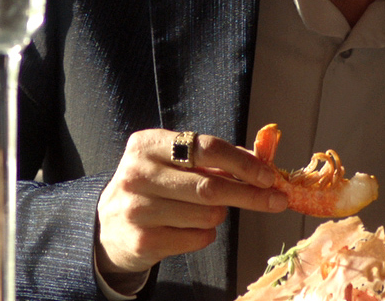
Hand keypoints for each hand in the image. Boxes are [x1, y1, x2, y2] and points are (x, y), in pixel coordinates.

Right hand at [96, 129, 287, 281]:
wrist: (109, 226)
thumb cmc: (153, 188)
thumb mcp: (172, 163)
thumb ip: (213, 159)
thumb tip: (261, 161)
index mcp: (146, 145)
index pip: (206, 148)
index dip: (243, 164)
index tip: (268, 176)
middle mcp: (138, 174)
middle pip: (210, 186)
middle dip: (250, 194)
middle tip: (276, 200)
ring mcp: (138, 208)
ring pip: (208, 214)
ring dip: (219, 215)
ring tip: (203, 211)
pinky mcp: (144, 239)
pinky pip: (197, 237)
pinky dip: (205, 234)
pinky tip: (188, 227)